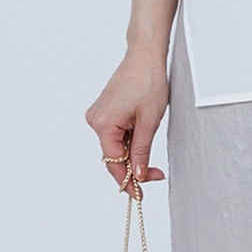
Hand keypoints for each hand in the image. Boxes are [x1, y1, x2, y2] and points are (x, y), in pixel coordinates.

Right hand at [85, 47, 169, 187]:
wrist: (145, 56)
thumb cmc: (149, 82)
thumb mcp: (150, 121)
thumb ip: (141, 151)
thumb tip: (138, 174)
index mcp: (103, 124)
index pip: (113, 163)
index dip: (127, 181)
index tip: (140, 195)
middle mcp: (95, 120)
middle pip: (113, 156)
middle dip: (133, 167)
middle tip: (156, 174)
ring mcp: (98, 115)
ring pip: (115, 145)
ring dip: (132, 152)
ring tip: (151, 143)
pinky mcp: (104, 111)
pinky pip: (115, 134)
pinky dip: (128, 140)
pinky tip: (142, 134)